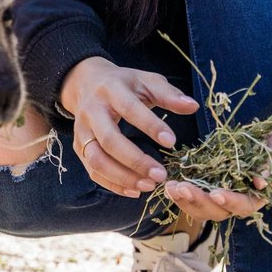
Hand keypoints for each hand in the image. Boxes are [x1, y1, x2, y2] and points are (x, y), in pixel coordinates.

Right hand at [58, 57, 197, 198]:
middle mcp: (92, 111)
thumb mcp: (146, 81)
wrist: (86, 83)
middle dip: (135, 160)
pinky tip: (133, 191)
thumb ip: (169, 94)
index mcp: (111, 90)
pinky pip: (92, 170)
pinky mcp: (78, 147)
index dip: (150, 126)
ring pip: (97, 159)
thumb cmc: (124, 84)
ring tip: (148, 186)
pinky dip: (112, 184)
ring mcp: (82, 131)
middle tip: (161, 175)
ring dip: (122, 177)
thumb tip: (193, 106)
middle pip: (109, 140)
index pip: (129, 109)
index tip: (171, 142)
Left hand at [163, 122, 271, 222]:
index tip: (216, 194)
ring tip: (171, 186)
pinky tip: (169, 184)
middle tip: (182, 187)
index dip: (230, 202)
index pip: (243, 206)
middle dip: (198, 201)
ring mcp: (222, 194)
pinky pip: (194, 195)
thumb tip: (260, 184)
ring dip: (185, 199)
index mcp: (258, 197)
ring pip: (201, 207)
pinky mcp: (210, 184)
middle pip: (216, 211)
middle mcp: (238, 200)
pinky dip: (181, 192)